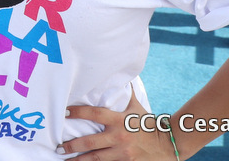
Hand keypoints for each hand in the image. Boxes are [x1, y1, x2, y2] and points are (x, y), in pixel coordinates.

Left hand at [61, 93, 175, 159]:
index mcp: (119, 120)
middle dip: (72, 146)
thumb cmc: (149, 123)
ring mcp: (123, 153)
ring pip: (96, 159)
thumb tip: (119, 75)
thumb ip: (125, 93)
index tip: (64, 112)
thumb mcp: (137, 107)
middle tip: (58, 148)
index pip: (94, 113)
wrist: (170, 144)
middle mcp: (119, 137)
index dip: (78, 112)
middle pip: (90, 142)